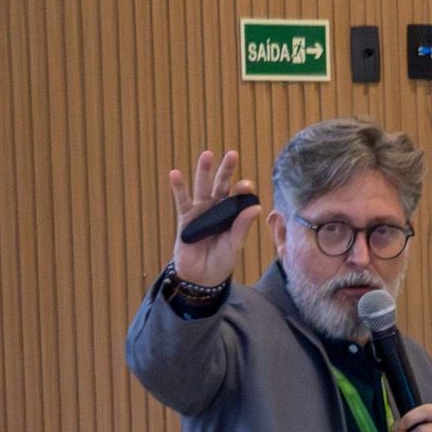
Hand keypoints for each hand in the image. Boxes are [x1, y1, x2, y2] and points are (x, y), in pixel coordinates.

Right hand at [165, 148, 261, 287]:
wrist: (201, 277)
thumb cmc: (221, 261)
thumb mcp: (234, 245)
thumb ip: (242, 226)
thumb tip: (256, 207)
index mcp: (233, 216)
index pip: (239, 198)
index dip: (243, 190)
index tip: (246, 184)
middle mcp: (217, 210)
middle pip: (222, 186)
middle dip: (226, 170)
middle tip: (232, 154)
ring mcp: (201, 211)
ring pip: (202, 187)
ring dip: (204, 171)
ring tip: (207, 154)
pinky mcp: (185, 218)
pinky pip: (182, 200)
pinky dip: (178, 187)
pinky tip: (175, 173)